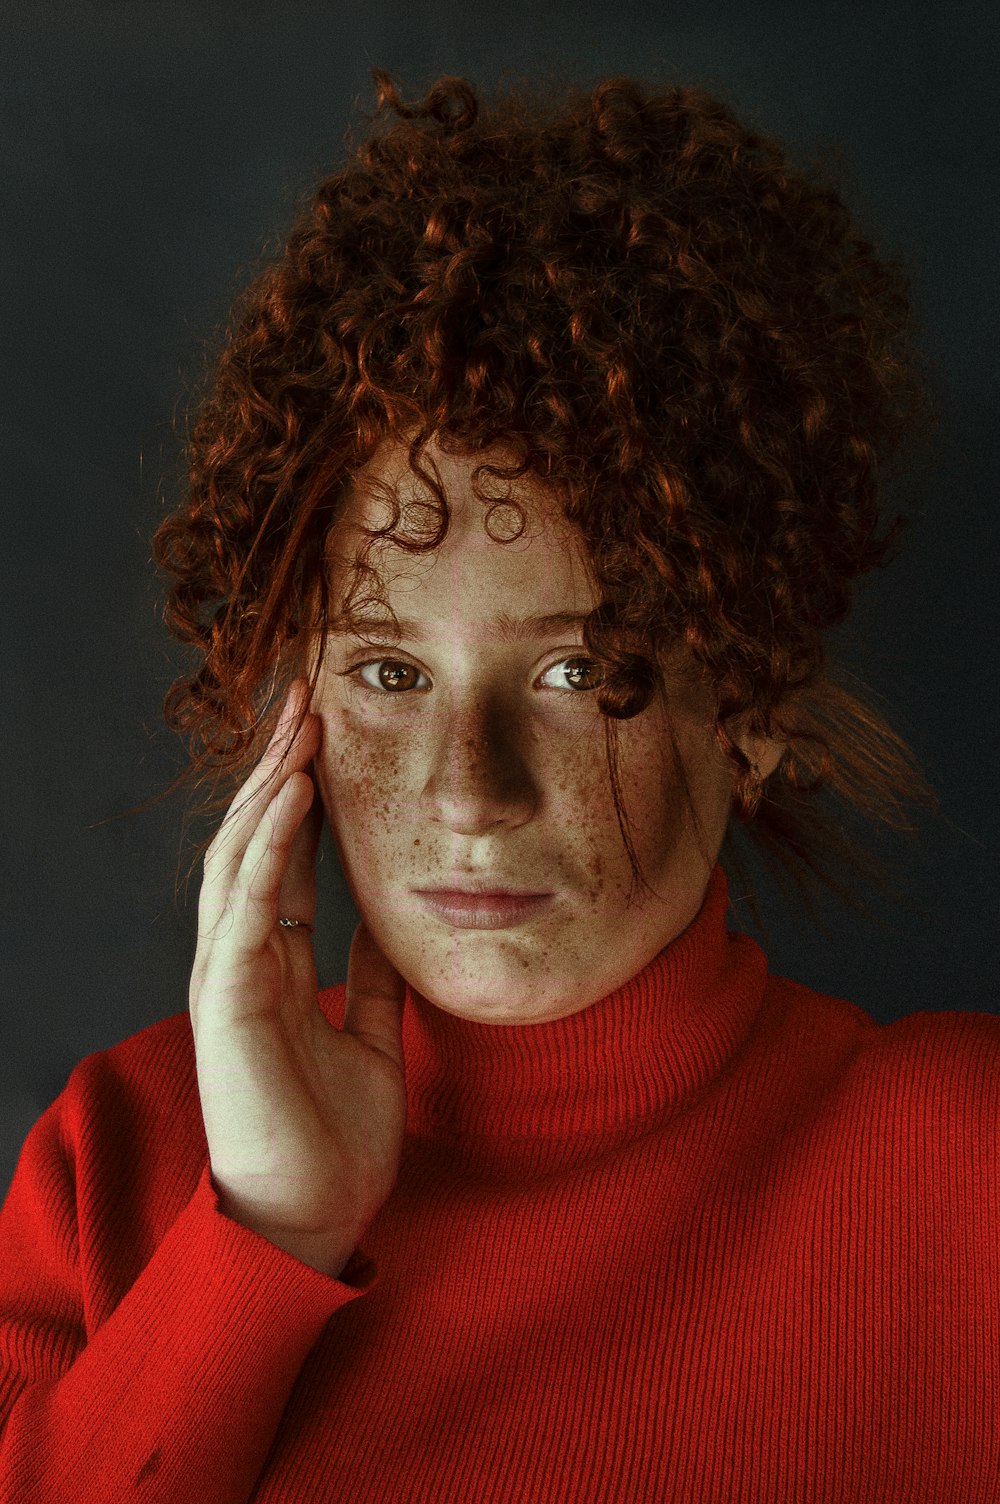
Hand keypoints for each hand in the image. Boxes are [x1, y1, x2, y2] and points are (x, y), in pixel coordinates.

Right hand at [189, 680, 407, 1276]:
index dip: (298, 794)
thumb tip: (388, 927)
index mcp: (270, 964)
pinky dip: (268, 844)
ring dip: (268, 784)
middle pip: (251, 839)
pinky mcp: (229, 998)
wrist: (314, 1218)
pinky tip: (293, 794)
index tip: (324, 735)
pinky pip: (245, 904)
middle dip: (276, 765)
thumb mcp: (371, 1037)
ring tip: (299, 723)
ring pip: (238, 855)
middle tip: (307, 698)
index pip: (278, 857)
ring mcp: (227, 974)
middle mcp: (240, 958)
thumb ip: (369, 980)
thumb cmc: (336, 1138)